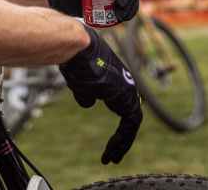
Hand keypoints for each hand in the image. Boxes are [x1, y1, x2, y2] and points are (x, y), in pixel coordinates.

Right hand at [59, 26, 141, 163]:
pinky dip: (123, 139)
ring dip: (122, 143)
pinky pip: (131, 123)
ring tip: (111, 159)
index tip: (109, 145)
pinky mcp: (127, 96)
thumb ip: (85, 93)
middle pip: (128, 117)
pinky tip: (112, 151)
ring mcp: (128, 90)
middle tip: (112, 157)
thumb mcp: (79, 82)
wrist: (78, 48)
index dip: (117, 128)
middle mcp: (125, 85)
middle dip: (121, 140)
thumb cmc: (75, 61)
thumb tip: (88, 103)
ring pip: (131, 123)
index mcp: (115, 81)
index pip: (122, 108)